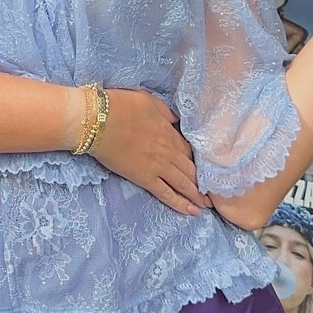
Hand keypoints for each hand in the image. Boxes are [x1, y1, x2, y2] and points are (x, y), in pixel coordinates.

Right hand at [91, 88, 206, 216]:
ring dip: (197, 195)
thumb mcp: (148, 100)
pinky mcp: (144, 178)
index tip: (207, 170)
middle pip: (191, 169)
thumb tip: (175, 120)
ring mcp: (158, 166)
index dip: (199, 161)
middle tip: (214, 193)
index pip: (190, 150)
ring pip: (184, 183)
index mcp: (169, 131)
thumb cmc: (119, 105)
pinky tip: (192, 211)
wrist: (98, 120)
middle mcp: (168, 151)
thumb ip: (165, 111)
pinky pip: (166, 193)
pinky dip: (180, 203)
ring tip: (208, 205)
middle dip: (204, 182)